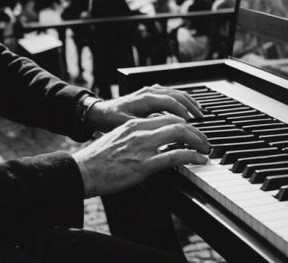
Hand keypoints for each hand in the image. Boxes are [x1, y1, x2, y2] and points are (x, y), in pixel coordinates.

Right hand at [73, 114, 209, 196]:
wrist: (81, 172)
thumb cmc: (96, 160)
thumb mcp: (117, 140)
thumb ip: (135, 137)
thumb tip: (151, 142)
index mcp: (134, 124)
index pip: (166, 116)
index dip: (184, 122)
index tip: (193, 130)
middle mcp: (140, 131)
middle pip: (177, 121)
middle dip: (195, 130)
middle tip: (204, 140)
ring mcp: (143, 147)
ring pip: (180, 133)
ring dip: (198, 140)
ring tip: (205, 148)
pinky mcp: (144, 164)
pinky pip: (176, 156)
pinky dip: (192, 156)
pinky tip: (200, 159)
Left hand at [85, 84, 203, 131]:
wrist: (98, 113)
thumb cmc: (110, 120)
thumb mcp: (127, 127)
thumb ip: (146, 129)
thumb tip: (164, 134)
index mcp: (145, 99)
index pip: (171, 102)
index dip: (185, 113)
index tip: (193, 124)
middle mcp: (149, 92)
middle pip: (178, 95)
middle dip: (192, 107)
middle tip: (202, 120)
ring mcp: (150, 91)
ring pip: (176, 92)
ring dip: (190, 102)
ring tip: (200, 114)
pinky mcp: (150, 93)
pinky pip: (171, 93)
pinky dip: (182, 100)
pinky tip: (187, 108)